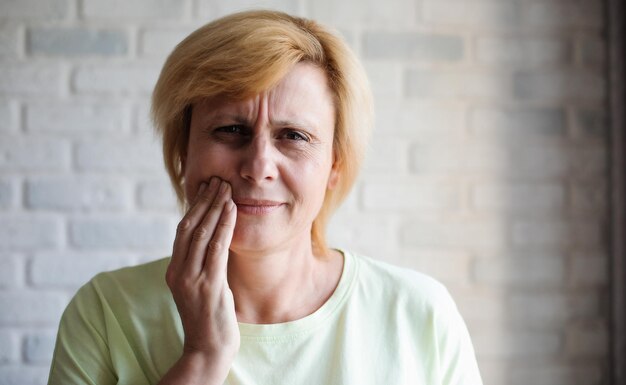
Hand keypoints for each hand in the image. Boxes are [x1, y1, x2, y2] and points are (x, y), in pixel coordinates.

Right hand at [162, 177, 238, 383]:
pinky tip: (232, 210)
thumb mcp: (200, 287)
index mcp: (174, 271)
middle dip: (204, 201)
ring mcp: (191, 280)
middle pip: (188, 227)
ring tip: (226, 188)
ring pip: (201, 234)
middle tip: (217, 180)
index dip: (194, 206)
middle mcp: (178, 272)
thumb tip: (214, 240)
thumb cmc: (209, 318)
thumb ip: (202, 265)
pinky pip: (216, 249)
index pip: (182, 230)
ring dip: (215, 208)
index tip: (207, 188)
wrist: (208, 349)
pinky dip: (224, 226)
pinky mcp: (208, 287)